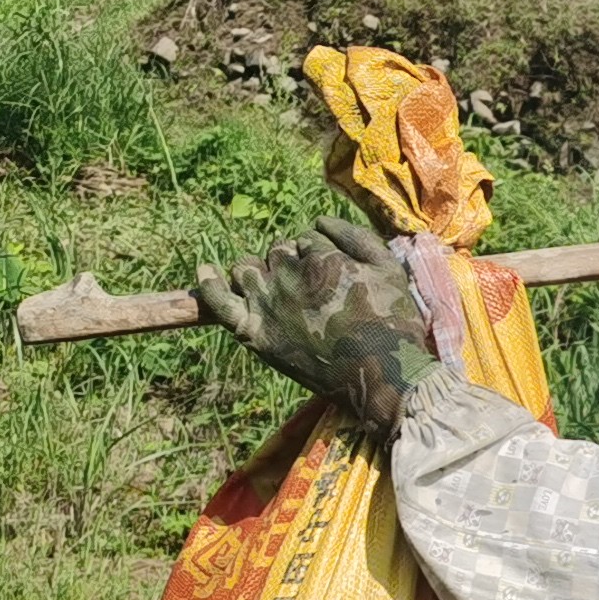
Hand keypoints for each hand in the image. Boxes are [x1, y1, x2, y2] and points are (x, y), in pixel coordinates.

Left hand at [195, 216, 439, 431]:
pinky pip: (219, 301)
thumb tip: (318, 221)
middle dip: (292, 263)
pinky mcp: (255, 334)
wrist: (382, 378)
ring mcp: (268, 305)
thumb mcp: (390, 269)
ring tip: (278, 291)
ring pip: (247, 269)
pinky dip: (209, 283)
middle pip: (277, 252)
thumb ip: (355, 236)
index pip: (307, 239)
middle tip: (313, 291)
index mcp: (322, 258)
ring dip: (259, 272)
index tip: (334, 277)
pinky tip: (205, 270)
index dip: (320, 255)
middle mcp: (289, 277)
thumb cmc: (393, 323)